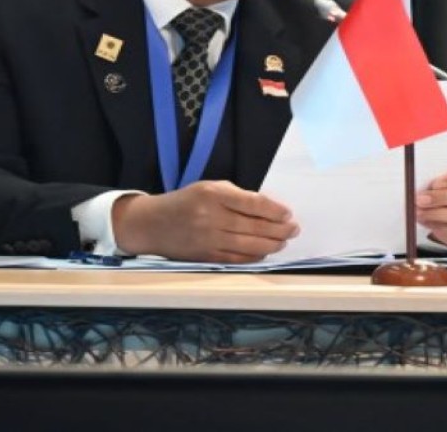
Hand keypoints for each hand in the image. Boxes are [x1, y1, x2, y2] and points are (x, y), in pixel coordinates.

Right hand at [112, 180, 298, 262]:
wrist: (152, 224)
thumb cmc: (186, 201)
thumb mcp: (209, 187)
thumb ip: (237, 197)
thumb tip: (269, 209)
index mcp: (213, 195)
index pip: (253, 203)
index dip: (275, 211)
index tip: (288, 214)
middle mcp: (211, 217)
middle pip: (254, 227)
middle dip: (279, 230)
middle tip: (294, 229)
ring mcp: (208, 239)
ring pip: (248, 246)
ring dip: (271, 245)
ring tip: (283, 241)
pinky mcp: (206, 256)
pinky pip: (237, 259)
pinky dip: (254, 256)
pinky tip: (265, 252)